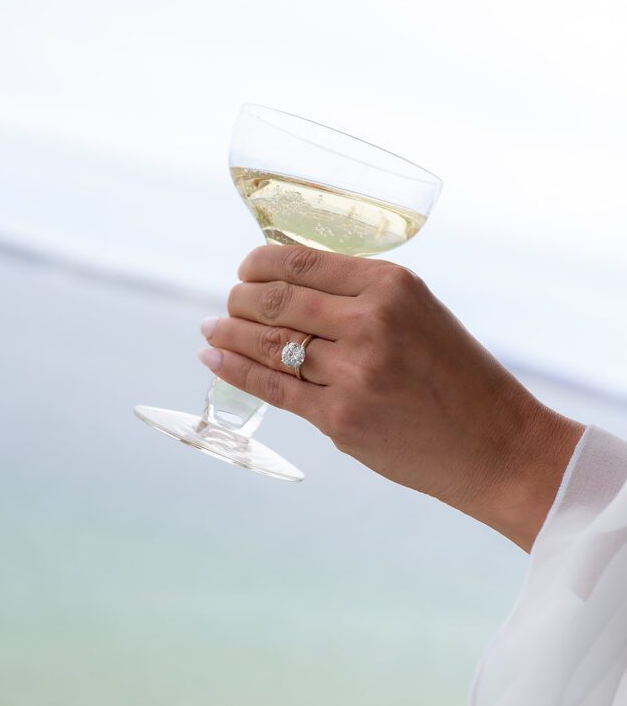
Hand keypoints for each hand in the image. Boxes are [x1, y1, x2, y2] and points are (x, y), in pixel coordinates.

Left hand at [198, 245, 582, 550]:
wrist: (494, 443)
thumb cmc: (456, 374)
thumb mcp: (419, 311)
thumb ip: (361, 296)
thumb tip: (289, 285)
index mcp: (391, 284)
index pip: (302, 261)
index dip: (260, 263)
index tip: (246, 269)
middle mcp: (369, 321)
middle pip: (275, 300)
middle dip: (239, 298)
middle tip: (228, 302)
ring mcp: (352, 372)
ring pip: (266, 343)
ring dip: (228, 332)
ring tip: (212, 328)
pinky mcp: (340, 418)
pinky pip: (272, 387)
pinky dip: (235, 370)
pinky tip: (215, 357)